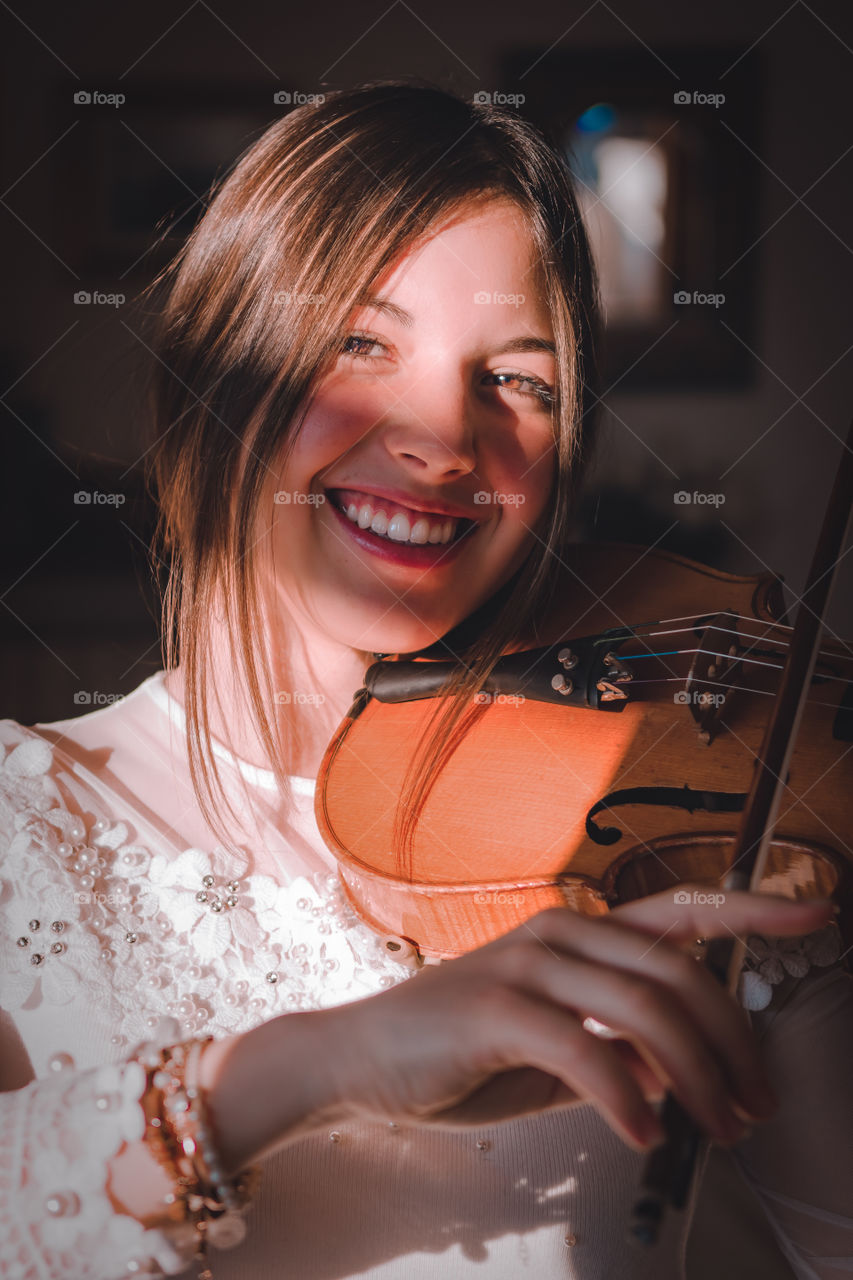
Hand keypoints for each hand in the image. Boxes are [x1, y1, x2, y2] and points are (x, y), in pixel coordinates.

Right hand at [316, 888, 835, 1151]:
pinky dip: (626, 1100)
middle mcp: (558, 933)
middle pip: (678, 975)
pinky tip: (643, 1136)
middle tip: (756, 1106)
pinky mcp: (495, 1008)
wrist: (356, 1064)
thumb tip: (674, 1077)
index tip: (818, 910)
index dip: (753, 907)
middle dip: (733, 1044)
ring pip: (644, 1010)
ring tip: (716, 1128)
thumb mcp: (551, 1053)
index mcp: (575, 934)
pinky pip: (586, 1051)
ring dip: (696, 1077)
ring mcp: (525, 964)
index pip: (679, 913)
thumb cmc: (456, 1057)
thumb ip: (612, 1051)